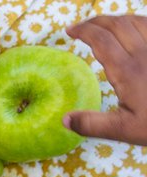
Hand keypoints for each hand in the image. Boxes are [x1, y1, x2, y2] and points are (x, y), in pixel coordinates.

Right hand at [65, 16, 146, 144]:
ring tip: (105, 25)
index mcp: (127, 70)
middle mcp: (143, 53)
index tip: (70, 31)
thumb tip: (65, 119)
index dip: (83, 31)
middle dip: (96, 21)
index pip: (100, 39)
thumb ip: (92, 124)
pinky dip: (138, 22)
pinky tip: (133, 28)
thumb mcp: (124, 130)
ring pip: (136, 21)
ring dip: (116, 19)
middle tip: (82, 27)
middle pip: (117, 24)